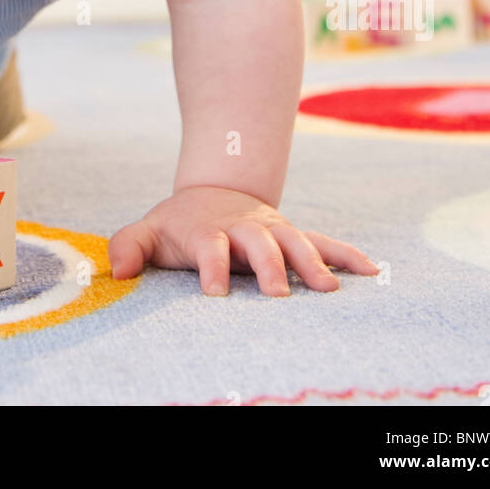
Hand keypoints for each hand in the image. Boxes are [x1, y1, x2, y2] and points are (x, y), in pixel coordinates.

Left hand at [107, 185, 380, 296]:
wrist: (214, 194)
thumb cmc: (178, 225)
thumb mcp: (149, 230)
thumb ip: (129, 247)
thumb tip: (118, 271)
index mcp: (208, 230)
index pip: (209, 247)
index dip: (212, 267)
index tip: (216, 294)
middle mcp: (244, 228)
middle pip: (259, 244)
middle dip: (269, 267)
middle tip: (277, 294)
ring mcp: (272, 230)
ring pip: (295, 241)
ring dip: (313, 262)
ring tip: (330, 289)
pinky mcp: (293, 235)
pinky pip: (325, 243)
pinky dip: (347, 254)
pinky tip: (371, 271)